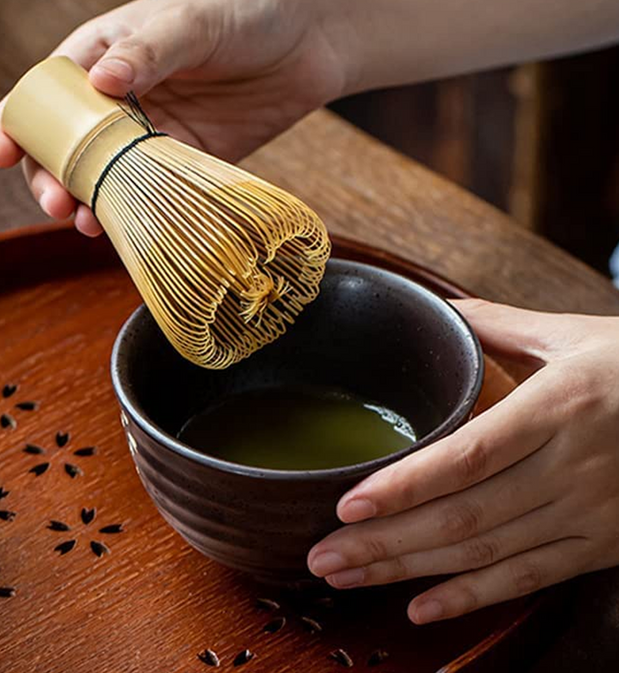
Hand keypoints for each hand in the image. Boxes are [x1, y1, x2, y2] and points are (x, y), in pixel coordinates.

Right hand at [0, 0, 350, 234]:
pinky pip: (151, 189)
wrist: (314, 36)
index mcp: (107, 52)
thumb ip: (149, 51)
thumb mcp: (194, 19)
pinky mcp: (187, 158)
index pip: (47, 89)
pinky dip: (133, 209)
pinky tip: (120, 226)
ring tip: (81, 222)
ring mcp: (153, 130)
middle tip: (54, 202)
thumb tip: (99, 81)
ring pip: (105, 173)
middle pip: (68, 142)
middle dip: (51, 174)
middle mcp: (122, 96)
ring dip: (87, 199)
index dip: (17, 120)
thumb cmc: (247, 8)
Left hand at [307, 298, 618, 622]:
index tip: (347, 504)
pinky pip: (530, 580)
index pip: (468, 457)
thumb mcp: (573, 336)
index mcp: (558, 408)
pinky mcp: (601, 547)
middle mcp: (571, 469)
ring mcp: (589, 516)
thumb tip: (441, 305)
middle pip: (464, 516)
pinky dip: (472, 598)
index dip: (405, 486)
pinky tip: (420, 607)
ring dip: (409, 571)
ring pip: (486, 554)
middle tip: (321, 555)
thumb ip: (501, 324)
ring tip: (347, 577)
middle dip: (385, 541)